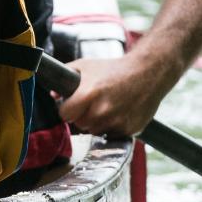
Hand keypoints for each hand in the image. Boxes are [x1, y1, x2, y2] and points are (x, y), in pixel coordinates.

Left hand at [56, 54, 173, 136]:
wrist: (147, 73)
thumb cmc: (115, 69)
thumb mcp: (86, 66)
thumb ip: (66, 76)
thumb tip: (54, 94)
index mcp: (88, 94)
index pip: (65, 115)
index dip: (66, 109)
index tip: (71, 106)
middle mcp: (102, 110)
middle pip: (79, 125)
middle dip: (82, 116)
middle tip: (92, 104)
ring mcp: (116, 122)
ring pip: (95, 131)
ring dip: (97, 123)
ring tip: (106, 107)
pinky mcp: (129, 129)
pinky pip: (111, 135)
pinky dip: (112, 127)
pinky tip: (118, 112)